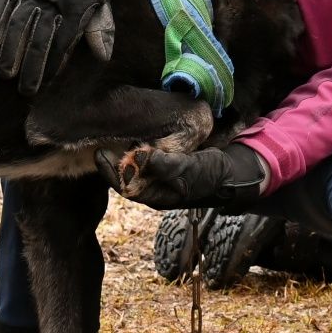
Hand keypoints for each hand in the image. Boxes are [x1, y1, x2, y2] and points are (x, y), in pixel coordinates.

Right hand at [0, 0, 120, 95]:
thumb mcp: (100, 1)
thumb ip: (100, 29)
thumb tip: (103, 57)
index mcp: (74, 8)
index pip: (61, 43)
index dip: (52, 65)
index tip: (44, 84)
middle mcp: (51, 0)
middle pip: (38, 38)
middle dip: (30, 66)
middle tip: (23, 88)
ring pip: (17, 24)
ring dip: (10, 51)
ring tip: (5, 73)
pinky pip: (0, 4)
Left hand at [97, 143, 268, 209]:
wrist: (231, 174)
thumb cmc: (211, 176)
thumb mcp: (190, 170)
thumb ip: (167, 165)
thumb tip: (141, 156)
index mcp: (157, 197)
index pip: (125, 186)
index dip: (111, 172)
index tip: (100, 154)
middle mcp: (155, 189)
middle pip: (127, 176)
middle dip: (115, 162)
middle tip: (104, 143)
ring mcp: (161, 178)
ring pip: (136, 167)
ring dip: (127, 154)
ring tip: (118, 137)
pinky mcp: (167, 167)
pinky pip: (147, 159)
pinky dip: (141, 149)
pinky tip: (138, 136)